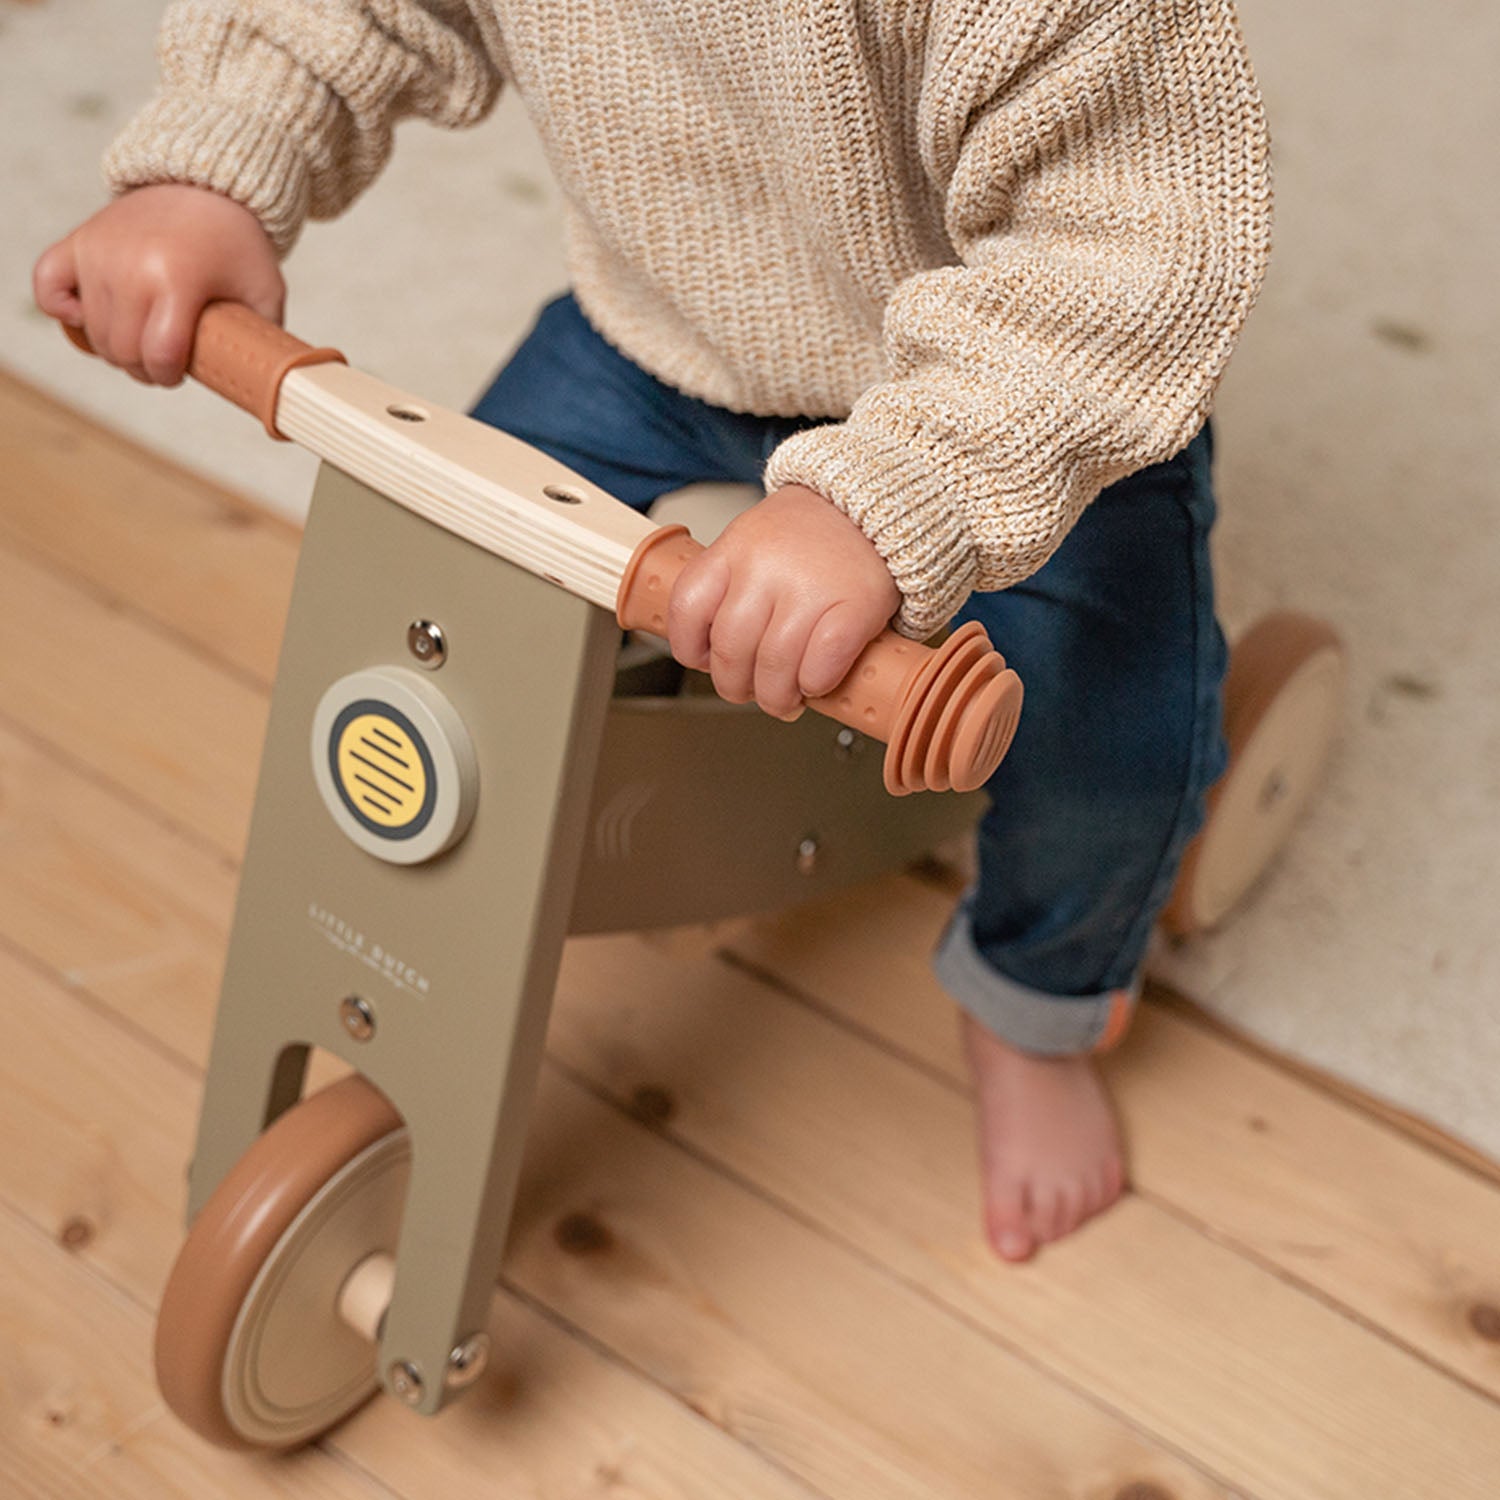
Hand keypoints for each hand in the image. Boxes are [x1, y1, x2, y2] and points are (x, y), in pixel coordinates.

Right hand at [33, 183, 283, 385]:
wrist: (205, 186)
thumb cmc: (237, 247)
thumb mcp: (265, 293)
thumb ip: (263, 341)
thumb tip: (264, 388)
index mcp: (178, 279)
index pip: (158, 356)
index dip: (169, 375)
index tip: (180, 371)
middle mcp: (131, 265)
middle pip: (122, 351)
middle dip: (144, 368)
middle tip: (164, 359)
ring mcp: (99, 252)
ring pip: (92, 332)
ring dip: (115, 347)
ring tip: (143, 337)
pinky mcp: (77, 242)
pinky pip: (48, 287)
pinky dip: (64, 309)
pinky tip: (92, 314)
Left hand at [666, 484, 901, 719]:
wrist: (874, 507)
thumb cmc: (811, 535)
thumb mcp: (753, 541)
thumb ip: (729, 587)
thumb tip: (713, 655)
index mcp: (734, 548)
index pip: (687, 607)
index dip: (689, 647)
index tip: (704, 661)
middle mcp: (766, 565)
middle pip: (730, 649)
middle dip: (735, 686)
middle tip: (750, 692)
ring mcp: (811, 586)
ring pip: (773, 666)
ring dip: (776, 697)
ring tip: (784, 699)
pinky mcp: (855, 606)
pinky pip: (821, 665)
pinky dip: (814, 684)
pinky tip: (815, 682)